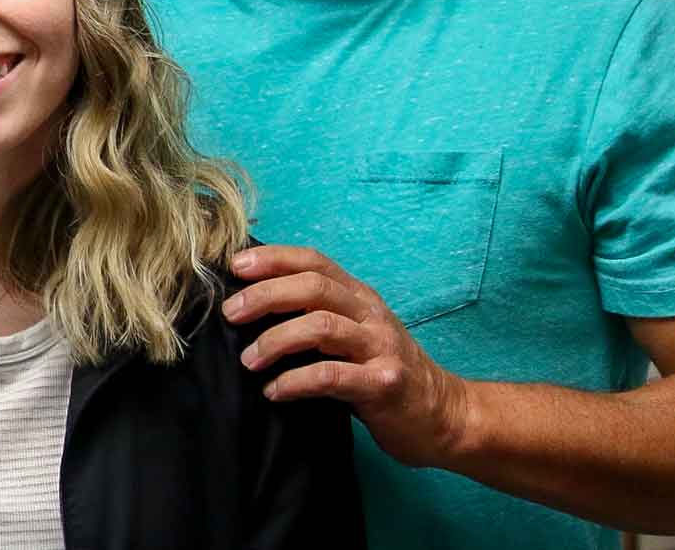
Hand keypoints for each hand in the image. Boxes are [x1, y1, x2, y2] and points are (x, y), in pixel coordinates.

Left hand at [223, 244, 474, 469]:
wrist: (443, 416)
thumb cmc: (383, 373)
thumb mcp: (354, 335)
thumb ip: (316, 316)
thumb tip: (251, 306)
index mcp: (359, 298)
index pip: (314, 261)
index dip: (274, 258)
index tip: (235, 267)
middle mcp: (370, 315)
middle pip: (314, 287)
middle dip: (266, 295)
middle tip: (231, 313)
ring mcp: (380, 348)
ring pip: (321, 326)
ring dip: (276, 340)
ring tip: (249, 360)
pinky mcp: (384, 385)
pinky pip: (331, 376)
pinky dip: (295, 382)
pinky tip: (274, 391)